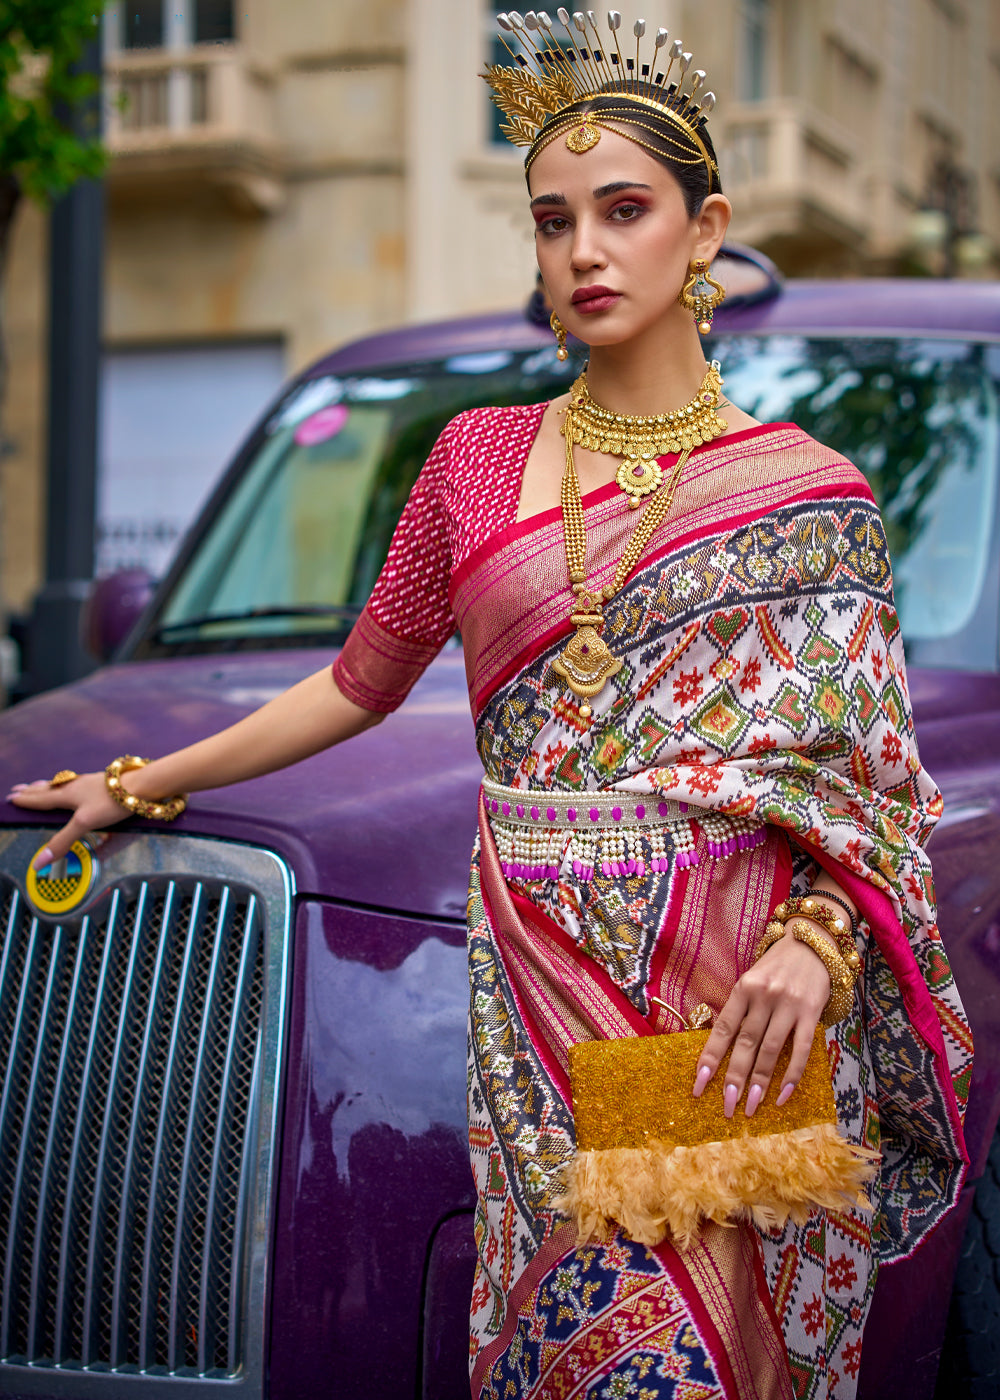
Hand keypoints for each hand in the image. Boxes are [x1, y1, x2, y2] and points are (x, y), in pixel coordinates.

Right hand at [6, 774, 127, 867]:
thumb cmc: (113, 801)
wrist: (144, 784)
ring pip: (64, 784)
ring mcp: (91, 783)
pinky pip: (79, 784)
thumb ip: (63, 842)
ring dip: (49, 786)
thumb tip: (39, 862)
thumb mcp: (84, 823)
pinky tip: (77, 786)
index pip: (41, 799)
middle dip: (32, 790)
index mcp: (68, 794)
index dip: (26, 800)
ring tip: (40, 785)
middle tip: (17, 788)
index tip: (11, 798)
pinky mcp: (104, 784)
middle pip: (49, 788)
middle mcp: (77, 786)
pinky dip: (69, 786)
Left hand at [691, 927, 831, 1117]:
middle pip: (745, 1044)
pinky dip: (792, 1074)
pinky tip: (783, 1095)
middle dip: (734, 1078)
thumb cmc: (776, 967)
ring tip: (751, 1107)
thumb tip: (722, 1049)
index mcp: (742, 989)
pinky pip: (801, 1049)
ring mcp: (788, 1005)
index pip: (722, 1029)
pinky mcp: (811, 1012)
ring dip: (760, 1082)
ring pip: (771, 1050)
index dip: (710, 1058)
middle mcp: (763, 996)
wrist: (813, 943)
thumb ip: (740, 1010)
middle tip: (726, 1106)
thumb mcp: (751, 980)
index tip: (699, 1084)